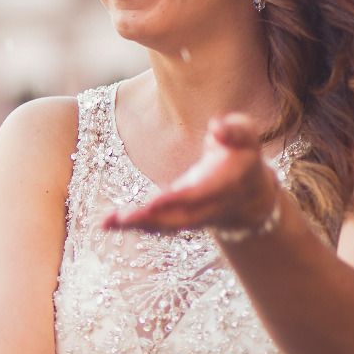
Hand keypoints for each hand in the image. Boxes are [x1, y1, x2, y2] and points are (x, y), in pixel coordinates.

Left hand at [100, 112, 276, 235]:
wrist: (249, 191)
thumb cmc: (242, 152)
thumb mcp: (245, 134)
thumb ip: (233, 130)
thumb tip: (216, 126)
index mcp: (225, 183)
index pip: (198, 194)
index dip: (177, 199)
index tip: (153, 200)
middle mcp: (207, 206)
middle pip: (178, 218)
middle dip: (150, 219)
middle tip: (122, 217)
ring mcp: (193, 217)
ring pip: (164, 227)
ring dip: (134, 226)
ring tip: (103, 223)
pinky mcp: (178, 219)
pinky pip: (154, 226)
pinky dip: (130, 227)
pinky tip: (103, 224)